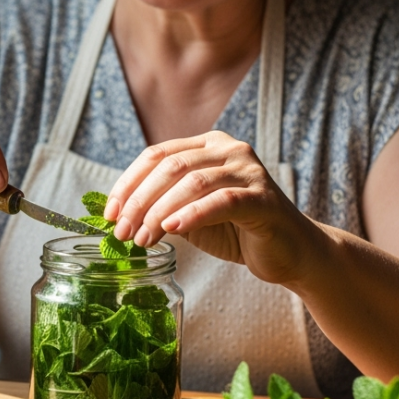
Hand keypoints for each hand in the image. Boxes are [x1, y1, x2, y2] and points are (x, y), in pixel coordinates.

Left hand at [103, 131, 321, 285]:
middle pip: (171, 167)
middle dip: (139, 201)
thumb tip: (119, 216)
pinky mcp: (264, 198)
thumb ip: (163, 206)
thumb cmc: (237, 231)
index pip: (157, 155)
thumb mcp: (190, 215)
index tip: (109, 212)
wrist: (288, 253)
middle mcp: (229, 150)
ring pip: (192, 183)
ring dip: (159, 212)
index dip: (128, 183)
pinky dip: (191, 215)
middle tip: (122, 231)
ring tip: (142, 239)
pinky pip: (221, 201)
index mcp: (208, 146)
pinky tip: (171, 230)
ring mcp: (249, 171)